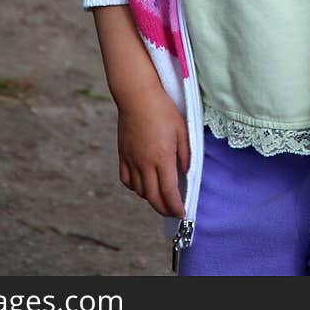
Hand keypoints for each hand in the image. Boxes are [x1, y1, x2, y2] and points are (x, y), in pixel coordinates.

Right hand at [117, 85, 189, 216]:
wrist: (137, 96)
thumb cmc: (162, 109)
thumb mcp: (182, 129)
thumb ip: (186, 153)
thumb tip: (186, 172)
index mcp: (162, 158)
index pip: (169, 192)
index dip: (176, 207)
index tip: (182, 213)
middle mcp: (145, 163)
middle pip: (153, 197)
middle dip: (164, 209)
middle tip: (172, 211)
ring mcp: (132, 160)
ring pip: (140, 191)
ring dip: (151, 198)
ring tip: (160, 196)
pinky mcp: (123, 155)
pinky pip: (127, 180)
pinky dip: (136, 188)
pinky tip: (143, 184)